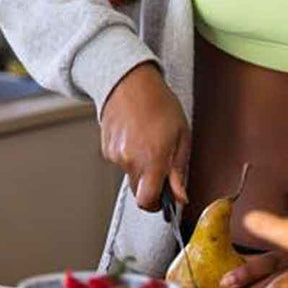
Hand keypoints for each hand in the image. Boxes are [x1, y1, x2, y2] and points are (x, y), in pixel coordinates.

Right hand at [99, 63, 190, 211]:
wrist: (131, 82)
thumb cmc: (160, 105)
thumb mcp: (182, 137)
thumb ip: (179, 171)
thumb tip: (180, 197)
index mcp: (152, 160)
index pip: (147, 201)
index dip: (156, 205)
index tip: (164, 200)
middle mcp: (130, 161)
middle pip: (138, 191)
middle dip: (151, 185)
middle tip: (162, 165)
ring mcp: (116, 156)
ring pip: (130, 175)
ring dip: (141, 167)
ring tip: (148, 142)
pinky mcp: (106, 149)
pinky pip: (121, 162)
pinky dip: (129, 156)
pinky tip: (136, 136)